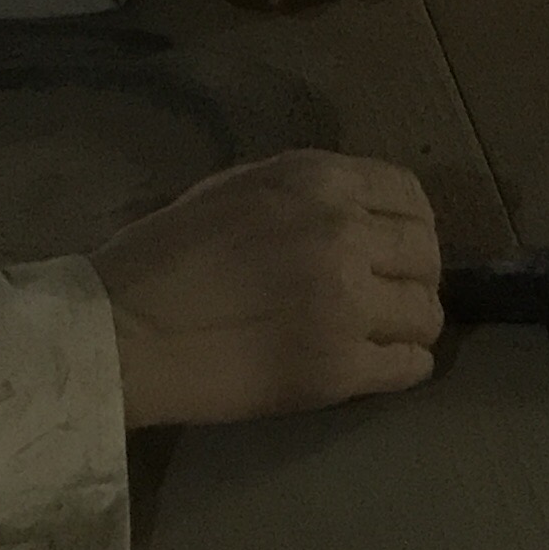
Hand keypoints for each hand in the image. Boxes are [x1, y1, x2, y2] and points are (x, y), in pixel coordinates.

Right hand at [95, 151, 442, 425]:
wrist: (122, 333)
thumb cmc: (158, 257)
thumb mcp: (232, 188)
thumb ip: (300, 191)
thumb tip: (352, 207)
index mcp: (316, 180)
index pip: (409, 192)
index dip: (409, 222)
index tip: (394, 246)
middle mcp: (345, 233)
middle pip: (426, 253)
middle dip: (414, 274)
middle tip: (388, 296)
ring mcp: (348, 303)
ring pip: (427, 313)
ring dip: (410, 324)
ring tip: (383, 334)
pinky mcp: (338, 369)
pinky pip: (409, 366)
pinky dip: (402, 367)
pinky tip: (378, 365)